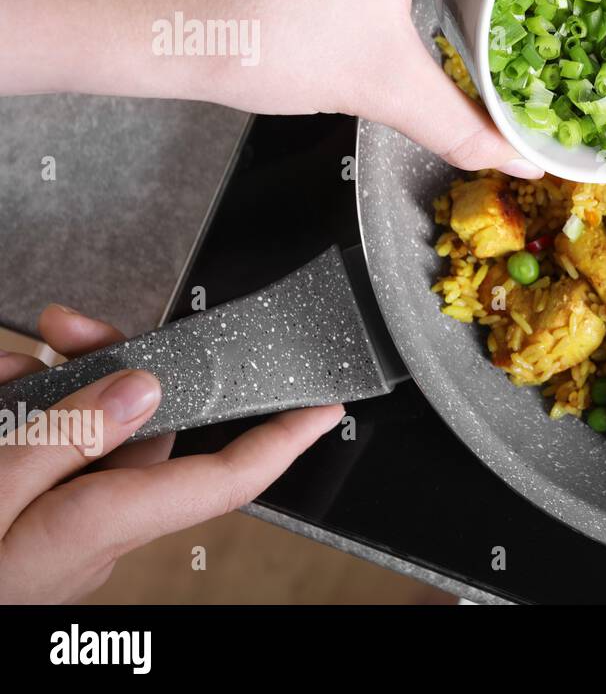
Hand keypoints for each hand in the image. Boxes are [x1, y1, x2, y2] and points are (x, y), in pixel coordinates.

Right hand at [0, 305, 341, 602]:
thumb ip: (65, 436)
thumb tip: (145, 387)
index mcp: (99, 525)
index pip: (224, 479)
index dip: (283, 440)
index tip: (325, 405)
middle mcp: (97, 529)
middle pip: (146, 430)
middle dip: (112, 364)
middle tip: (62, 324)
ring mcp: (64, 528)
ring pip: (91, 433)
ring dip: (53, 385)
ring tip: (5, 364)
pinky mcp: (34, 523)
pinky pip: (52, 456)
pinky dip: (27, 415)